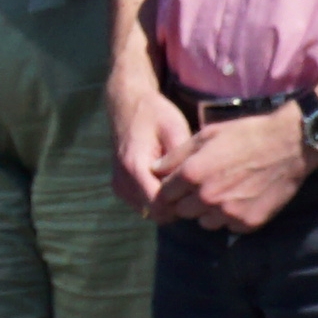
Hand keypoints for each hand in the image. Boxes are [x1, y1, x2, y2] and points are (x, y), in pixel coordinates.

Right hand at [105, 75, 189, 215]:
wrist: (126, 104)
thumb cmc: (154, 113)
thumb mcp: (174, 128)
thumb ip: (181, 160)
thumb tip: (193, 187)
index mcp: (135, 167)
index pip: (160, 206)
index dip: (182, 202)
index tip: (197, 189)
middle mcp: (123, 181)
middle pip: (156, 213)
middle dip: (177, 204)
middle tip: (193, 185)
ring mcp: (119, 186)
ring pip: (150, 212)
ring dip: (168, 203)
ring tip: (181, 180)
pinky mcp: (120, 187)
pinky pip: (143, 205)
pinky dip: (158, 199)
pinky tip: (169, 180)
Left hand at [160, 110, 313, 235]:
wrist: (290, 145)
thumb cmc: (247, 134)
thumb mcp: (207, 135)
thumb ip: (177, 155)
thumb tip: (154, 169)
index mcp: (192, 174)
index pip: (164, 194)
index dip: (171, 188)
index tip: (180, 183)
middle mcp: (207, 197)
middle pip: (182, 211)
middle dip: (188, 200)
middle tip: (206, 185)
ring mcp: (228, 213)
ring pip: (204, 222)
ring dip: (208, 211)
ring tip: (225, 191)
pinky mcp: (248, 224)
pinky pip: (228, 227)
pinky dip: (231, 217)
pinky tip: (242, 198)